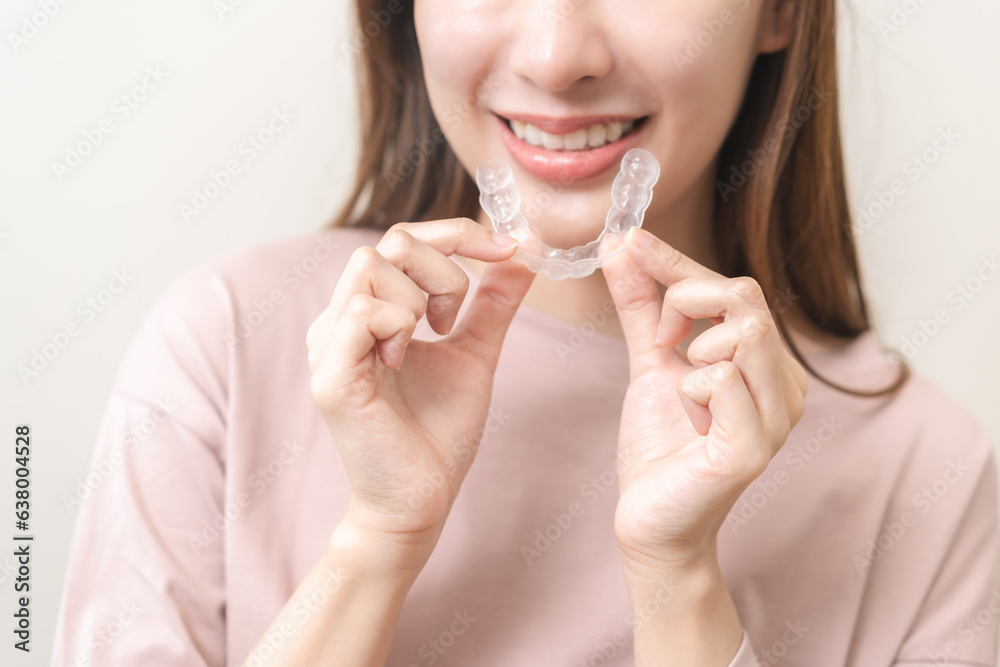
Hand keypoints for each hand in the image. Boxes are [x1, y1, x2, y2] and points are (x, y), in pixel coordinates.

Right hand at [306, 219, 532, 552]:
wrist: (421, 498)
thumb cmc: (439, 432)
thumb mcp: (474, 354)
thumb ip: (492, 305)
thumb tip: (522, 254)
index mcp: (370, 311)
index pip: (402, 239)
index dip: (457, 233)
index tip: (507, 249)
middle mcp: (341, 320)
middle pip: (388, 243)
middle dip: (443, 270)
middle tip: (453, 321)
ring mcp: (329, 346)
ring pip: (370, 268)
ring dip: (420, 298)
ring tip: (430, 341)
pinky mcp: (330, 377)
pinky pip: (363, 313)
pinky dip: (399, 324)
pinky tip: (406, 361)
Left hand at [601, 227, 807, 571]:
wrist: (650, 520)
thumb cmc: (660, 445)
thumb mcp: (650, 362)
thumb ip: (643, 306)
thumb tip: (622, 245)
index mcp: (770, 364)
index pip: (739, 289)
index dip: (680, 264)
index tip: (631, 241)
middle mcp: (788, 388)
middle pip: (746, 298)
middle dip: (684, 300)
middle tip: (659, 338)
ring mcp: (778, 419)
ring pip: (742, 332)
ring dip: (690, 349)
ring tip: (680, 387)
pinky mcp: (753, 448)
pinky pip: (724, 380)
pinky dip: (690, 386)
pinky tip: (688, 417)